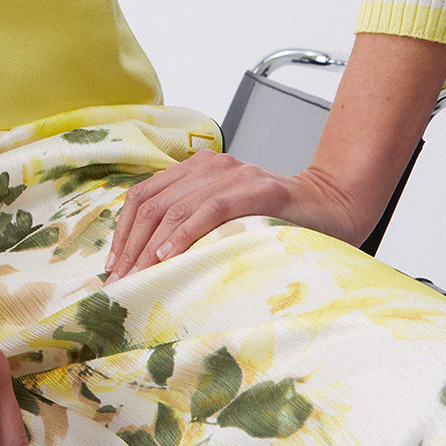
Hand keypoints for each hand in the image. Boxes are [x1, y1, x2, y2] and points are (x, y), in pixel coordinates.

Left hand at [105, 150, 368, 283]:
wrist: (332, 204)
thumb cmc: (275, 218)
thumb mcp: (223, 218)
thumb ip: (190, 224)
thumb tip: (144, 263)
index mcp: (196, 169)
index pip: (144, 196)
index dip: (124, 231)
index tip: (113, 265)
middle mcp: (211, 165)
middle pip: (155, 204)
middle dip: (133, 245)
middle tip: (121, 280)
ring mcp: (236, 174)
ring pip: (178, 207)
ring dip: (153, 245)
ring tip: (140, 274)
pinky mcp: (261, 189)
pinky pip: (213, 208)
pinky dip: (187, 232)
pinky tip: (171, 255)